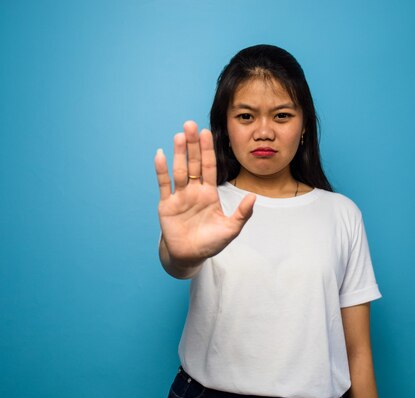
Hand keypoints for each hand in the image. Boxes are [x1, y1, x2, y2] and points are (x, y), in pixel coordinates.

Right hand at [154, 121, 255, 276]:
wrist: (190, 256)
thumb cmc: (211, 242)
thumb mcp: (231, 229)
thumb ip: (242, 214)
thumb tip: (254, 197)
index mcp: (209, 193)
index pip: (209, 167)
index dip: (208, 150)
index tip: (207, 133)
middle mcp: (194, 191)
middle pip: (194, 163)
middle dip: (193, 145)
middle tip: (190, 124)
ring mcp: (180, 196)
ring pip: (179, 170)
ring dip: (179, 153)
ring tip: (179, 135)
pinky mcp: (166, 205)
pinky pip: (164, 184)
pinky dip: (162, 170)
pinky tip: (161, 154)